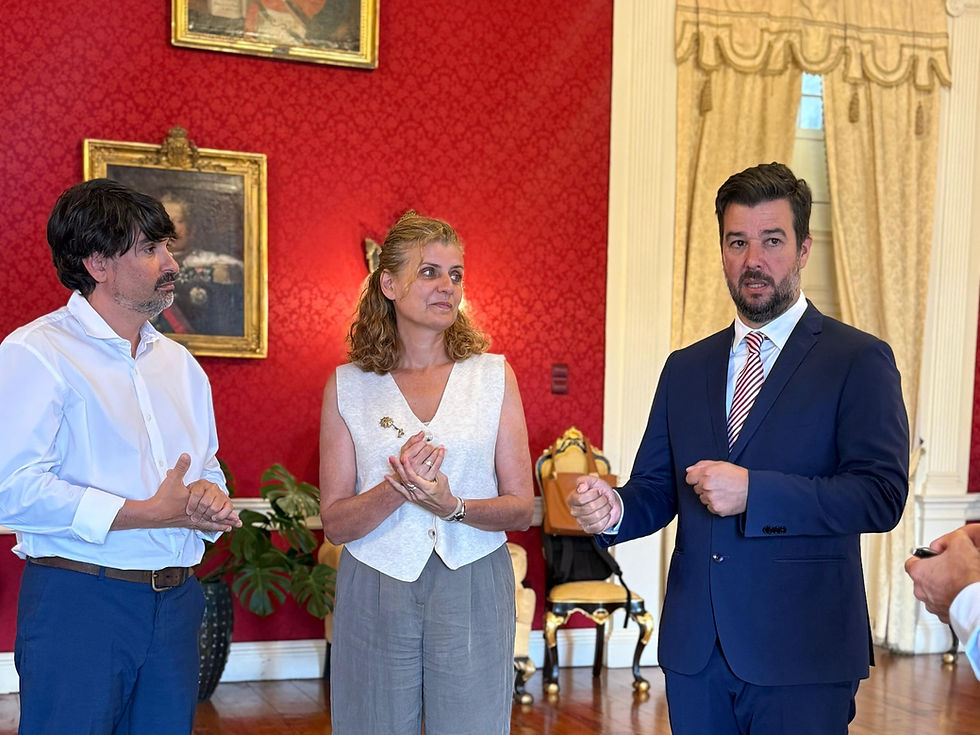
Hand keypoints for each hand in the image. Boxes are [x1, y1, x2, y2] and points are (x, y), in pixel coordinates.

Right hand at [113, 454, 236, 531]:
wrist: (151, 514)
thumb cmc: (163, 498)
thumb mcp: (172, 480)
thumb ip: (181, 468)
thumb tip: (186, 455)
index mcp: (196, 505)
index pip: (214, 509)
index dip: (226, 512)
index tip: (237, 516)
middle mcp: (195, 515)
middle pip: (214, 519)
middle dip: (226, 520)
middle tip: (238, 524)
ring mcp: (189, 520)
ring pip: (207, 524)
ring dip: (218, 526)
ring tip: (228, 528)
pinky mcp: (183, 523)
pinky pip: (198, 527)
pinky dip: (206, 527)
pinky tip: (209, 529)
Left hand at [385, 432, 453, 516]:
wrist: (444, 507)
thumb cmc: (444, 493)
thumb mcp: (443, 480)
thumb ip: (435, 468)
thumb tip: (431, 456)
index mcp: (426, 489)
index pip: (413, 477)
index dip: (408, 467)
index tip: (404, 458)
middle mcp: (418, 493)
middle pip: (405, 479)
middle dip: (398, 467)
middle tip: (393, 457)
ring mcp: (414, 496)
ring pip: (402, 483)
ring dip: (396, 471)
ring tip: (390, 461)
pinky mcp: (411, 498)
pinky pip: (401, 490)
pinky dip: (393, 483)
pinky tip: (387, 477)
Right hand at [567, 475, 620, 534]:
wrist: (611, 502)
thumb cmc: (600, 491)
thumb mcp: (594, 481)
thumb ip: (585, 481)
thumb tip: (581, 487)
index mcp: (572, 499)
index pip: (580, 499)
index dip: (593, 494)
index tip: (598, 491)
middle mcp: (574, 511)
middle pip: (590, 507)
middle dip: (602, 501)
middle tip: (604, 499)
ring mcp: (581, 521)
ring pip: (596, 517)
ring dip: (605, 509)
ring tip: (605, 506)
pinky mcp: (588, 529)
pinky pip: (599, 526)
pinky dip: (606, 519)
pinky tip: (605, 515)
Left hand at [686, 460, 747, 516]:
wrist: (752, 490)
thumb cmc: (738, 476)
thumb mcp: (720, 464)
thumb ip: (702, 465)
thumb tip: (689, 470)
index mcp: (707, 473)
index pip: (689, 478)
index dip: (695, 478)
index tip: (701, 479)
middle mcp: (707, 486)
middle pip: (696, 489)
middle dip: (704, 487)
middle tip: (718, 485)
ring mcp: (711, 498)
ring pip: (702, 498)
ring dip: (709, 496)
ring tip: (722, 491)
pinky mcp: (716, 508)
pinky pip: (709, 507)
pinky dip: (715, 504)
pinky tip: (724, 499)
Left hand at [905, 527, 979, 623]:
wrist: (977, 601)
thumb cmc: (966, 576)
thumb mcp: (960, 543)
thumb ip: (951, 538)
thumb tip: (952, 539)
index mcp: (918, 572)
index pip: (912, 561)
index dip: (924, 557)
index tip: (933, 557)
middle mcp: (921, 590)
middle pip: (924, 578)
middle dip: (935, 572)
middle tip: (950, 568)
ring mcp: (932, 604)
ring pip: (934, 592)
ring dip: (943, 587)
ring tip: (958, 581)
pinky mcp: (944, 615)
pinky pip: (944, 605)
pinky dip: (951, 600)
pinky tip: (962, 594)